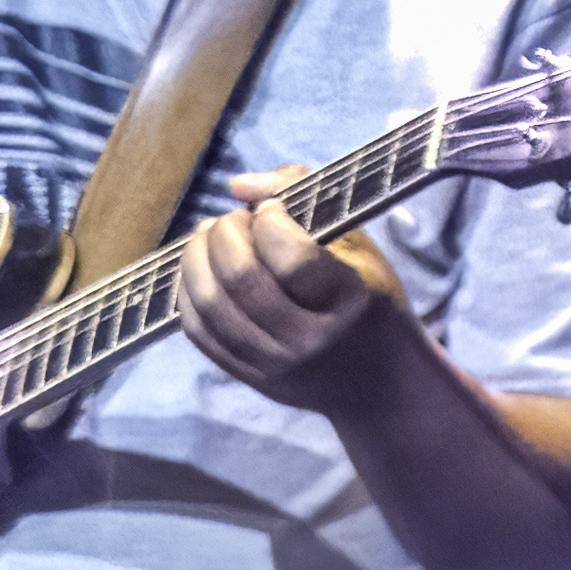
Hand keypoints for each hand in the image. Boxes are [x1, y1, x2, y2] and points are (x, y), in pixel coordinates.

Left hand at [180, 174, 407, 413]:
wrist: (382, 384)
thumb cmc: (370, 301)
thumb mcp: (359, 247)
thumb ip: (305, 199)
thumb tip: (238, 186)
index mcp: (348, 300)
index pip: (291, 257)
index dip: (268, 220)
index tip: (272, 209)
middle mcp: (311, 339)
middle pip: (241, 279)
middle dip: (224, 233)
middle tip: (233, 220)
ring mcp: (277, 364)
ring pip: (211, 306)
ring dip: (197, 258)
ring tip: (210, 239)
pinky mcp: (252, 379)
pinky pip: (199, 332)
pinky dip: (189, 292)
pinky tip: (202, 272)